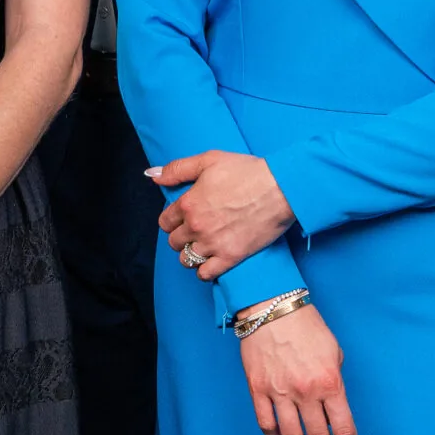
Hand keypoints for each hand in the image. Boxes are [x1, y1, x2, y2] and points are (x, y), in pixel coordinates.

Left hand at [150, 150, 295, 281]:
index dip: (171, 221)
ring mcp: (213, 244)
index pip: (165, 222)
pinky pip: (206, 274)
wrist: (280, 188)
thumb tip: (154, 175)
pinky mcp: (231, 257)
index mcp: (189, 204)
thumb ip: (178, 169)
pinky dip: (205, 271)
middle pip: (174, 242)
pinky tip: (211, 262)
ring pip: (186, 260)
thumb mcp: (209, 160)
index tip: (181, 219)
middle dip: (180, 237)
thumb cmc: (247, 171)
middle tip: (193, 232)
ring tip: (202, 247)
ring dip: (190, 254)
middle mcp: (197, 226)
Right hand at [241, 303, 359, 434]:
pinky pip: (266, 424)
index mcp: (330, 383)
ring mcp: (279, 392)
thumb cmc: (306, 325)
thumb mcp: (334, 352)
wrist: (271, 306)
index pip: (344, 430)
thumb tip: (332, 405)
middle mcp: (305, 392)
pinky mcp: (258, 389)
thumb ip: (336, 381)